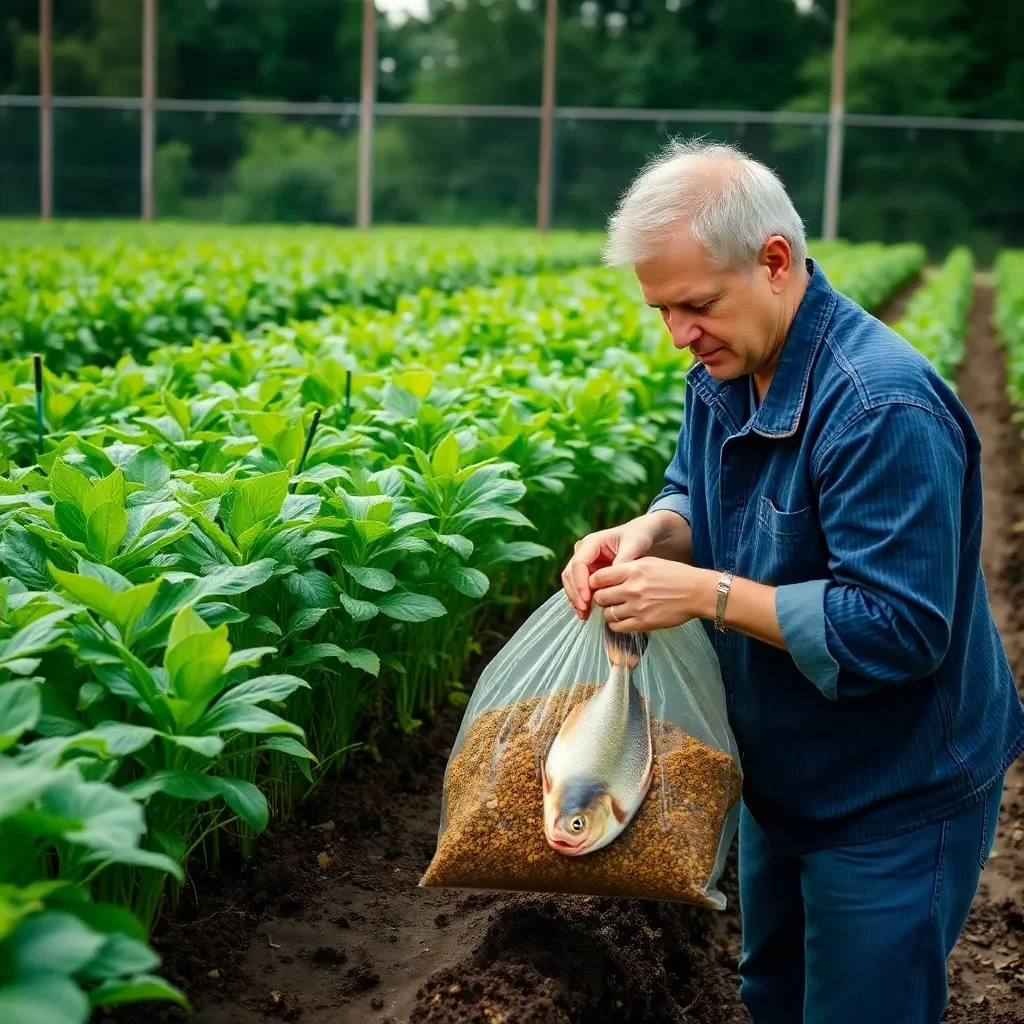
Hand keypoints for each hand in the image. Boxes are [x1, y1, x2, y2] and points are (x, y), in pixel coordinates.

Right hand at [560, 518, 661, 619]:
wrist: (641, 535)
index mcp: (592, 543)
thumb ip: (623, 560)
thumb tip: (611, 580)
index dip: (580, 582)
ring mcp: (584, 563)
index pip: (578, 563)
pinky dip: (581, 600)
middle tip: (584, 610)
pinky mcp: (588, 573)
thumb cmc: (638, 537)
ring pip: (571, 582)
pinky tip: (586, 613)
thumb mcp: (634, 545)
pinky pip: (579, 587)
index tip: (587, 599)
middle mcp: (583, 552)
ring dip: (575, 599)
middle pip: (570, 574)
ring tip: (584, 615)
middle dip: (575, 593)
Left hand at [589, 557, 716, 632]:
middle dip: (600, 598)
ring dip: (608, 612)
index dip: (594, 582)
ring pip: (606, 613)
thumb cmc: (674, 575)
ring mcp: (637, 607)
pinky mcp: (644, 623)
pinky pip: (617, 627)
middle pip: (599, 597)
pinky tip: (623, 619)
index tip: (598, 585)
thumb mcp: (649, 562)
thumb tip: (605, 576)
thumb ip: (626, 567)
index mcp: (633, 569)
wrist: (697, 592)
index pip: (598, 577)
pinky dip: (616, 624)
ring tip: (616, 609)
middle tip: (607, 598)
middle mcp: (632, 588)